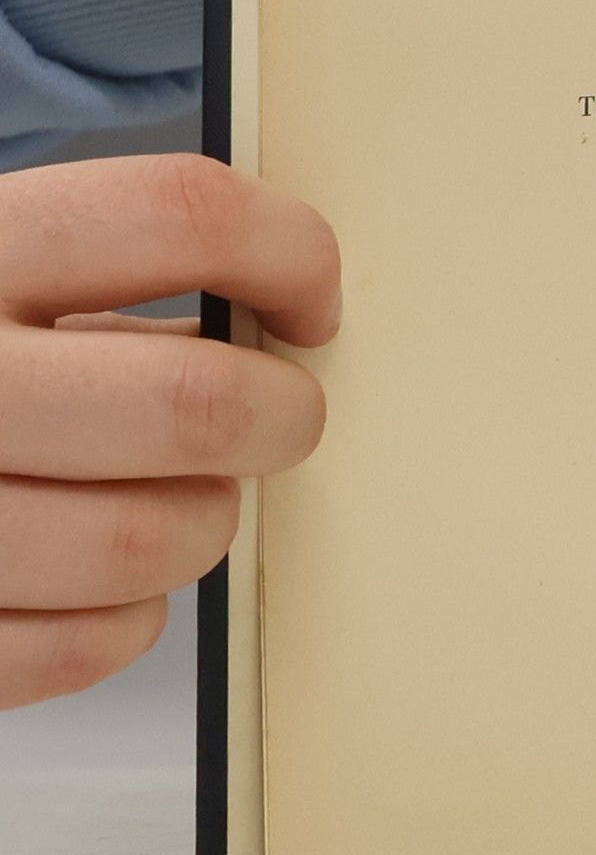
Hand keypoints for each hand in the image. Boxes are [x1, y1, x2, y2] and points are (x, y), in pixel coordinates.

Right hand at [0, 156, 337, 708]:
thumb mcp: (4, 274)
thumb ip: (119, 275)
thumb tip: (283, 319)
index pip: (176, 212)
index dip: (289, 254)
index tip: (308, 302)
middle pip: (194, 401)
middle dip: (278, 416)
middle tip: (278, 418)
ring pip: (152, 538)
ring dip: (203, 520)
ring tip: (176, 495)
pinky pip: (91, 642)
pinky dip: (127, 615)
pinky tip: (97, 574)